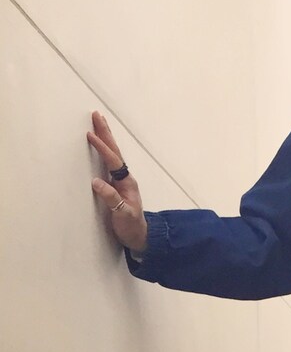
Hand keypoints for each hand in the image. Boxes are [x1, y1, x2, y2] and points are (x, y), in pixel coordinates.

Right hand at [87, 111, 147, 252]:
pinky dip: (104, 151)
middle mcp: (125, 178)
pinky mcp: (116, 185)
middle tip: (96, 115)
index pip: (113, 161)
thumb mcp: (122, 214)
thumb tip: (96, 182)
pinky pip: (109, 163)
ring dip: (106, 138)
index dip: (102, 148)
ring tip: (99, 123)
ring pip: (113, 154)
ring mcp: (121, 181)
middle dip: (105, 133)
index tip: (91, 135)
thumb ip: (111, 198)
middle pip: (114, 151)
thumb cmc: (131, 226)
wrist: (139, 237)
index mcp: (126, 182)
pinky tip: (101, 145)